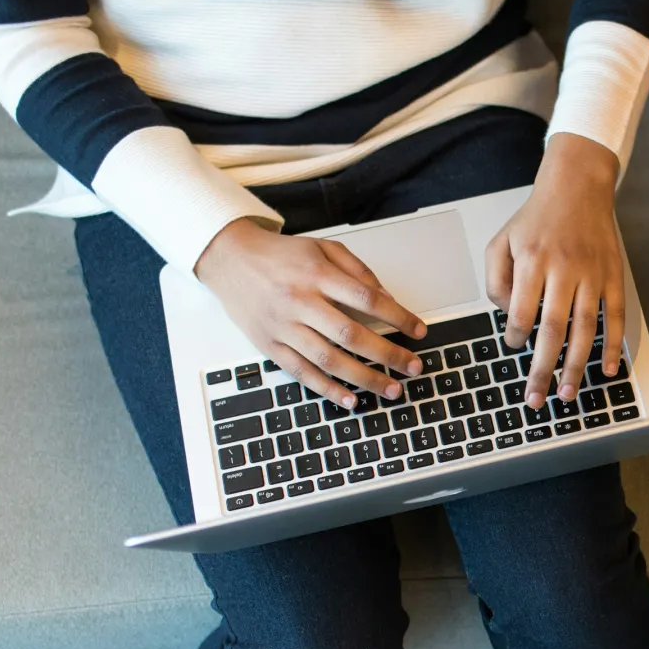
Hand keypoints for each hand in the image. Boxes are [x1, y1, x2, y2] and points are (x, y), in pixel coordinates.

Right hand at [195, 219, 426, 408]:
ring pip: (329, 359)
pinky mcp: (270, 346)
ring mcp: (283, 327)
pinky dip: (328, 389)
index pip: (367, 299)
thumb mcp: (322, 248)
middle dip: (388, 355)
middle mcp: (300, 301)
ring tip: (392, 389)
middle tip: (414, 367)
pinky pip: (302, 373)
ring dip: (365, 378)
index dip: (398, 317)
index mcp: (317, 274)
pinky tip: (352, 400)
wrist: (229, 259)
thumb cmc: (281, 255)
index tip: (419, 331)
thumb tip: (388, 298)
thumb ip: (357, 270)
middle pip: (352, 334)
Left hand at [486, 132, 623, 408]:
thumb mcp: (501, 240)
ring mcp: (592, 274)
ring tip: (566, 393)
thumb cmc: (536, 218)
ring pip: (584, 329)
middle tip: (536, 398)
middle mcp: (564, 269)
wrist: (578, 185)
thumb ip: (496, 280)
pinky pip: (615, 317)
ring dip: (575, 365)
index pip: (522, 311)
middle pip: (553, 329)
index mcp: (532, 260)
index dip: (515, 335)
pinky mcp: (613, 276)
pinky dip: (613, 346)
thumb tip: (509, 317)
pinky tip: (607, 370)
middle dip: (543, 368)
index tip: (513, 345)